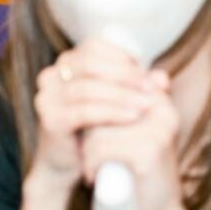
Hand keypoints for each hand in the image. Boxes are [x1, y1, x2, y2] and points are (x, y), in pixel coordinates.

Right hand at [26, 40, 155, 197]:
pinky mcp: (51, 120)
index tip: (145, 71)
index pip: (93, 47)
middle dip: (125, 74)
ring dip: (122, 95)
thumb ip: (136, 88)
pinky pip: (84, 111)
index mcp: (65, 64)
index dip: (121, 56)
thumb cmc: (92, 127)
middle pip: (90, 64)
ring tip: (147, 103)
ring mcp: (48, 97)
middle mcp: (51, 76)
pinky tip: (132, 116)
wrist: (68, 163)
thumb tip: (162, 78)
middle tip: (151, 87)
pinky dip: (111, 112)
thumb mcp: (114, 102)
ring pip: (88, 88)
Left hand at [81, 69, 202, 209]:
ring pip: (99, 127)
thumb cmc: (139, 167)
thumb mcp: (129, 132)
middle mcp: (161, 109)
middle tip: (84, 144)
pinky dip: (91, 163)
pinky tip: (93, 176)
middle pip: (103, 102)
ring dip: (88, 149)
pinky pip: (103, 147)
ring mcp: (157, 129)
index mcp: (158, 98)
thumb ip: (122, 104)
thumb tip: (106, 81)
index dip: (92, 102)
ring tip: (90, 162)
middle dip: (89, 126)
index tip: (85, 123)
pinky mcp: (149, 151)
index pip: (113, 82)